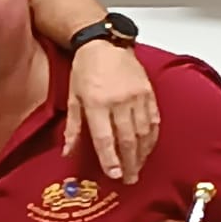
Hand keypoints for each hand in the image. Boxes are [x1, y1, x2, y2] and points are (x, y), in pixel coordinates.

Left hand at [63, 41, 158, 183]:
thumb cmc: (86, 69)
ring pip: (143, 132)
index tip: (114, 174)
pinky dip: (151, 137)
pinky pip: (153, 120)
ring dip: (142, 154)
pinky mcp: (148, 92)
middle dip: (129, 163)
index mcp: (97, 103)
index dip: (110, 159)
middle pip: (127, 140)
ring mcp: (136, 97)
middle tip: (129, 178)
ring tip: (138, 168)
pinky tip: (148, 148)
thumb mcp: (73, 97)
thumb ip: (73, 127)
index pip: (105, 139)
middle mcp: (119, 101)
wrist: (105, 43)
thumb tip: (67, 151)